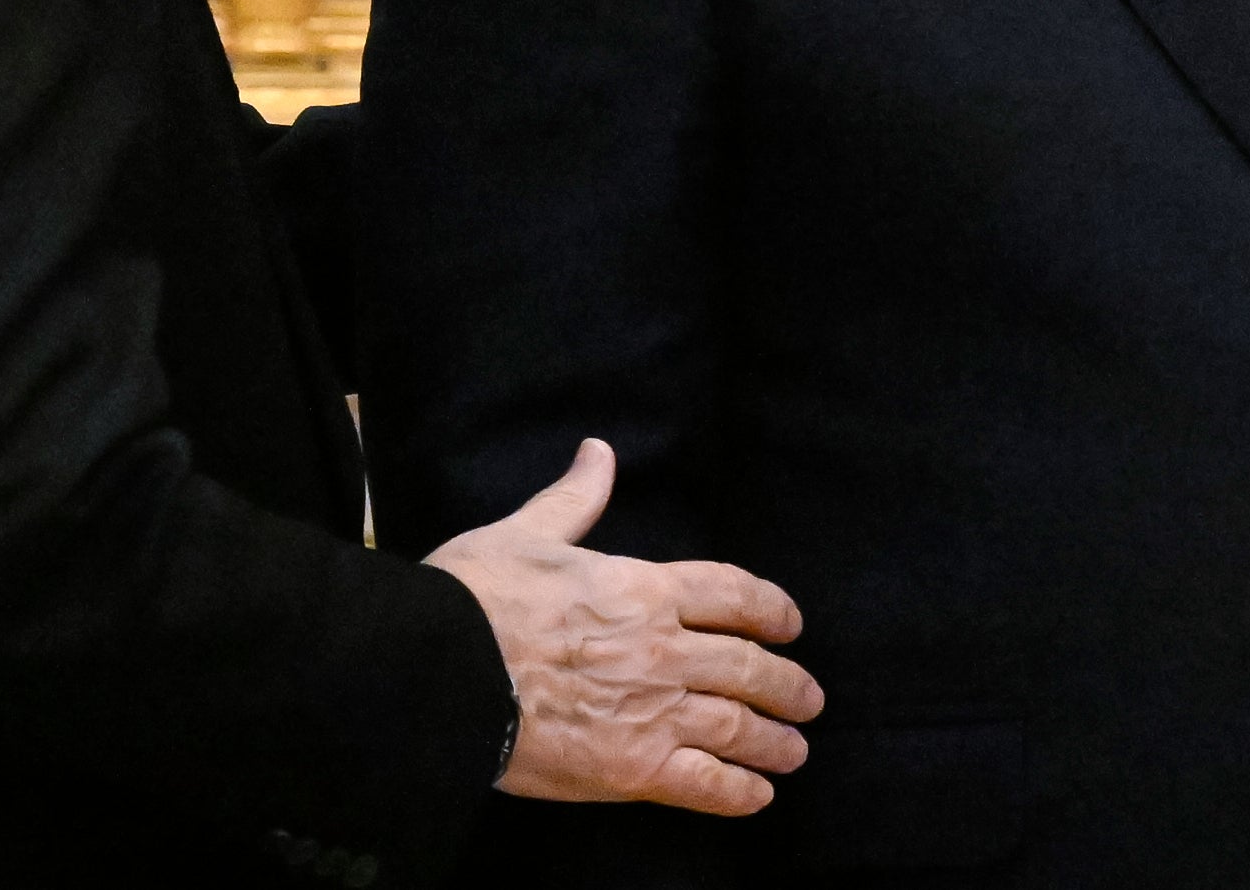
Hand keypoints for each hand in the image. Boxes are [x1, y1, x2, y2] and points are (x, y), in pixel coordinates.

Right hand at [426, 438, 823, 814]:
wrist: (439, 672)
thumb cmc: (475, 598)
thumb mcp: (527, 533)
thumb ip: (575, 500)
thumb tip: (599, 452)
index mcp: (643, 588)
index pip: (732, 594)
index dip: (771, 609)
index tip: (791, 624)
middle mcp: (662, 649)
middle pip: (747, 666)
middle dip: (787, 684)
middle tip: (810, 700)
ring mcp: (652, 710)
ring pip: (736, 726)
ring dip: (773, 740)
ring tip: (795, 751)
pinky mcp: (630, 768)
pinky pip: (703, 784)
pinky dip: (738, 792)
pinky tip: (758, 797)